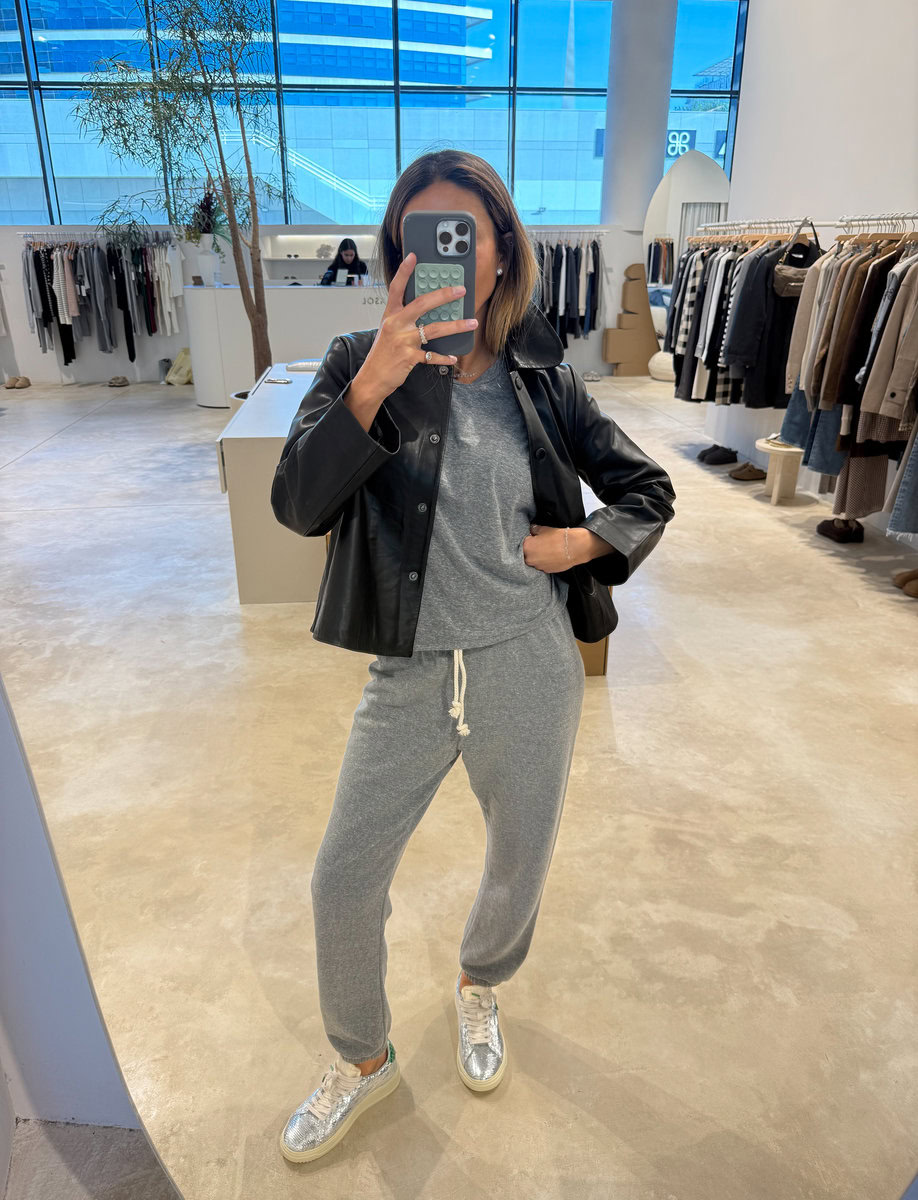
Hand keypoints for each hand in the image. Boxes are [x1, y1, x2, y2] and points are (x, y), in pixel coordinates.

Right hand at [351, 253, 477, 402]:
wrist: (372, 378)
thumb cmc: (383, 354)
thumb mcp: (389, 331)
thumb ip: (404, 319)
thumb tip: (429, 310)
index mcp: (390, 315)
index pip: (396, 288)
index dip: (404, 271)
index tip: (413, 257)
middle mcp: (396, 324)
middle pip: (422, 304)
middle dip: (444, 295)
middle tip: (461, 290)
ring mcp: (403, 340)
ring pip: (434, 329)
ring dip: (456, 326)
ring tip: (471, 323)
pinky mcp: (409, 357)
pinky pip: (432, 356)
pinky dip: (444, 357)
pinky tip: (453, 356)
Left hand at [523, 525, 608, 572]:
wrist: (574, 547)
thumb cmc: (559, 537)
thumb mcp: (544, 529)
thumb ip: (535, 529)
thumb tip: (532, 529)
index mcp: (527, 547)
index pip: (522, 543)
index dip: (529, 539)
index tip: (534, 537)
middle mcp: (530, 559)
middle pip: (527, 554)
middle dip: (532, 549)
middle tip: (541, 543)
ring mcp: (538, 566)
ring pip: (535, 560)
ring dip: (539, 556)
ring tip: (549, 549)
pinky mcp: (546, 571)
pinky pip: (543, 565)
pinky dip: (546, 561)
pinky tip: (553, 555)